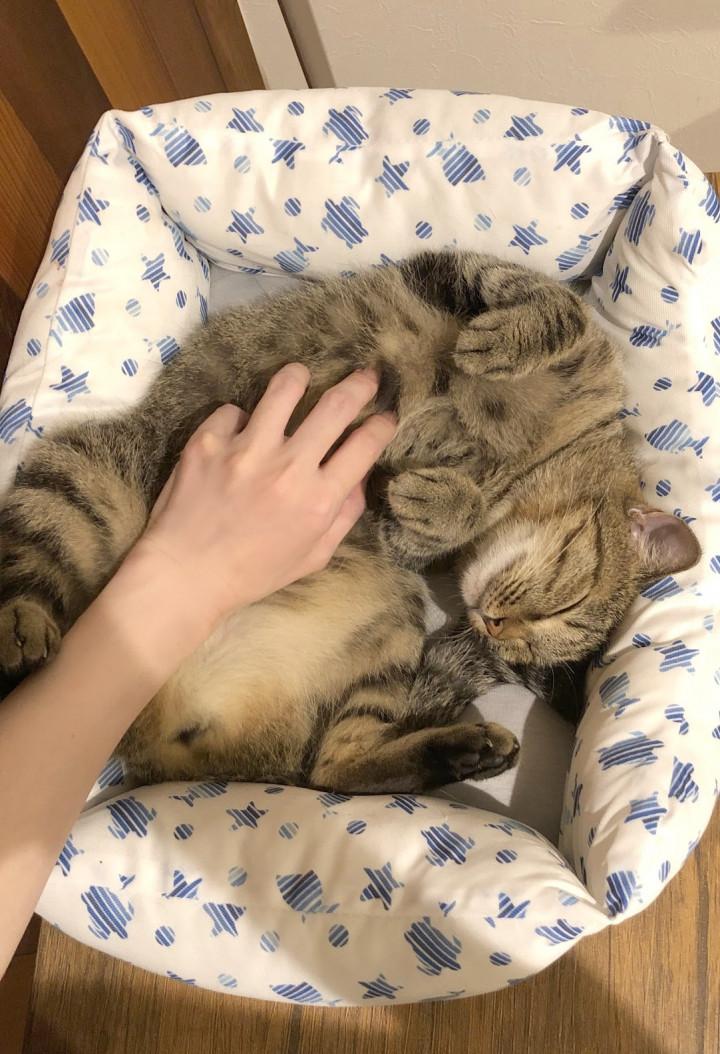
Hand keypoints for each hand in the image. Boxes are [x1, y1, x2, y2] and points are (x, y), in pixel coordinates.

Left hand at [132, 364, 395, 630]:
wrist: (185, 575)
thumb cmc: (253, 572)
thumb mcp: (312, 556)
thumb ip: (342, 516)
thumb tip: (359, 478)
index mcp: (318, 501)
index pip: (365, 445)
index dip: (383, 425)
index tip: (385, 417)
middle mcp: (288, 468)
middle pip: (336, 405)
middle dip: (359, 385)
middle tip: (365, 377)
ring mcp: (246, 450)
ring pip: (285, 388)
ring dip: (299, 377)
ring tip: (301, 376)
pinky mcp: (208, 442)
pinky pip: (233, 411)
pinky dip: (239, 419)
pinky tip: (238, 434)